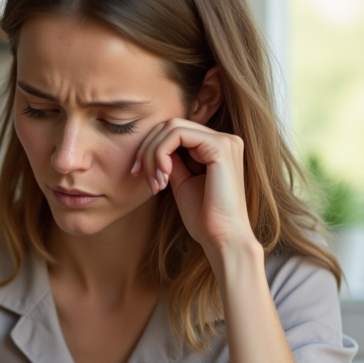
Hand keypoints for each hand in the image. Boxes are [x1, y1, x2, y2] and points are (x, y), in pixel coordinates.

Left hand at [131, 118, 257, 254]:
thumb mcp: (181, 181)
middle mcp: (224, 139)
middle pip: (171, 125)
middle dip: (147, 149)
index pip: (174, 131)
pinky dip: (161, 154)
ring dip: (152, 154)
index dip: (150, 148)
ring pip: (172, 127)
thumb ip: (171, 160)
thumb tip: (151, 146)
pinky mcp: (220, 147)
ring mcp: (225, 140)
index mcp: (216, 147)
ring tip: (154, 182)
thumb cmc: (204, 217)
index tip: (138, 174)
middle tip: (140, 177)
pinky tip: (163, 177)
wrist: (222, 238)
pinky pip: (178, 135)